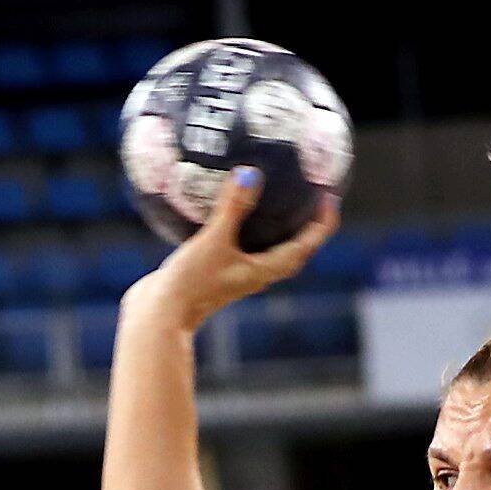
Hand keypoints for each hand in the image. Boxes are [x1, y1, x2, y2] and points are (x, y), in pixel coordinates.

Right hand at [128, 171, 342, 332]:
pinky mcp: (218, 269)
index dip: (321, 224)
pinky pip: (241, 244)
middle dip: (306, 225)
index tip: (329, 198)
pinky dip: (245, 225)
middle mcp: (256, 274)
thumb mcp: (213, 240)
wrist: (160, 315)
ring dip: (278, 226)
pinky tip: (230, 205)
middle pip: (293, 249)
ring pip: (268, 248)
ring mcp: (237, 273)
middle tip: (312, 195)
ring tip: (279, 197)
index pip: (304, 246)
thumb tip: (251, 173)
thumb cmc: (191, 283)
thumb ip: (232, 207)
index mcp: (264, 270)